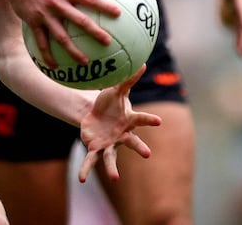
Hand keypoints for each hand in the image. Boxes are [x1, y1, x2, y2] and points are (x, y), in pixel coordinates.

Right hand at [5, 0, 120, 67]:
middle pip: (78, 21)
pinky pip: (41, 42)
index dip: (103, 5)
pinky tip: (55, 67)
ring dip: (73, 51)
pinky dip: (48, 56)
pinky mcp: (32, 22)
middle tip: (108, 43)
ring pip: (61, 36)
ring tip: (86, 63)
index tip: (118, 13)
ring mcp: (43, 15)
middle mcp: (56, 3)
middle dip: (94, 32)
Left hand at [77, 65, 162, 182]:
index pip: (141, 119)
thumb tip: (143, 62)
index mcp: (128, 121)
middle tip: (148, 154)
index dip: (150, 120)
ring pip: (112, 158)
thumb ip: (128, 79)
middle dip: (139, 147)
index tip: (160, 122)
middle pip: (132, 142)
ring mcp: (109, 144)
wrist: (95, 116)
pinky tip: (81, 180)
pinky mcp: (95, 149)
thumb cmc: (110, 102)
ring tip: (115, 178)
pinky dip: (86, 170)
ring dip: (113, 168)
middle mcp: (121, 135)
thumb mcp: (117, 90)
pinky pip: (91, 161)